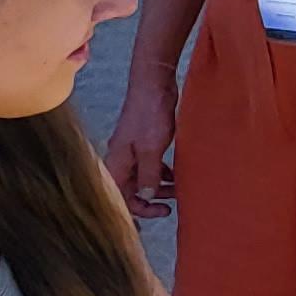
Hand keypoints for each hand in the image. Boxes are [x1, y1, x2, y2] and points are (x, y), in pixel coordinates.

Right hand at [104, 65, 178, 222]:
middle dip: (150, 199)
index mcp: (116, 162)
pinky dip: (162, 172)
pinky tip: (175, 174)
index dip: (139, 209)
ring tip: (178, 189)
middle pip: (130, 189)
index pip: (119, 197)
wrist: (154, 83)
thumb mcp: (151, 148)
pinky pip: (150, 164)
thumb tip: (147, 195)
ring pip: (142, 177)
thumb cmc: (150, 113)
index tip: (161, 211)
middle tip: (172, 204)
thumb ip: (148, 174)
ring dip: (159, 186)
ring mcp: (133, 150)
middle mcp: (121, 158)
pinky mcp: (144, 141)